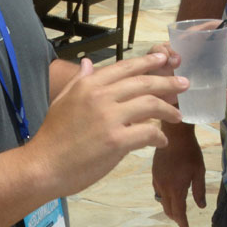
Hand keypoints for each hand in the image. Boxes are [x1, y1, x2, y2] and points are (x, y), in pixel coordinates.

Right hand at [27, 53, 187, 197]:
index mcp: (89, 84)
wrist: (41, 166)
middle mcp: (100, 96)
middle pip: (143, 83)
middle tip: (184, 84)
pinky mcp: (115, 141)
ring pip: (150, 105)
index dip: (148, 62)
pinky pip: (147, 132)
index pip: (125, 67)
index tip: (164, 60)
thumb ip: (79, 81)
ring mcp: (109, 118)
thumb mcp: (63, 101)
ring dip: (168, 109)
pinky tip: (162, 140)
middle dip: (167, 82)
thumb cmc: (52, 137)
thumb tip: (89, 63)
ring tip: (178, 115)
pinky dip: (159, 135)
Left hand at [149, 23, 226, 103]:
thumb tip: (176, 59)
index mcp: (194, 39)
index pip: (214, 27)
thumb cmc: (155, 69)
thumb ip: (161, 53)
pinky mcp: (210, 85)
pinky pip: (224, 86)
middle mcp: (206, 50)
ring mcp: (210, 68)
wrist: (154, 95)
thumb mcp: (155, 57)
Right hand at [152, 128, 206, 226]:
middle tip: (182, 219)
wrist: (174, 135)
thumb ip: (199, 190)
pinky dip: (163, 196)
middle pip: (168, 208)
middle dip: (175, 216)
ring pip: (160, 200)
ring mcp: (157, 180)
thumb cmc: (190, 152)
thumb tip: (201, 206)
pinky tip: (168, 192)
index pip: (178, 211)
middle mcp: (164, 187)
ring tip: (175, 207)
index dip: (182, 221)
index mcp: (176, 189)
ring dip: (168, 206)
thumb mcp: (199, 171)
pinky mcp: (154, 172)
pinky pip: (157, 190)